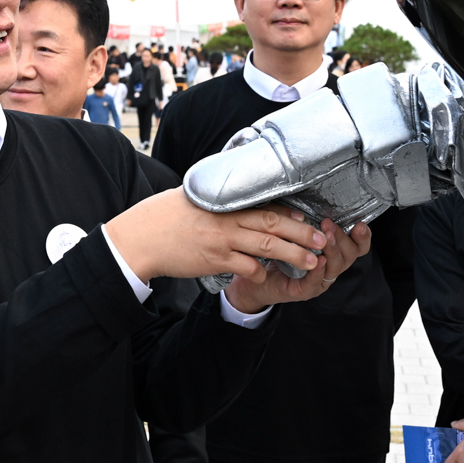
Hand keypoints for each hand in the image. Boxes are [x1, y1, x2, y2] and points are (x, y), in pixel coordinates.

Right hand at [106, 189, 343, 284]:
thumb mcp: (194, 196)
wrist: (141, 237)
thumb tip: (235, 187)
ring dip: (292, 254)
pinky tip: (269, 275)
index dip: (289, 211)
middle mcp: (227, 219)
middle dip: (301, 232)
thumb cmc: (166, 215)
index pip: (265, 204)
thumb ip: (218, 195)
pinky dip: (260, 271)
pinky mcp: (215, 261)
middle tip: (321, 238)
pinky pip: (246, 267)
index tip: (307, 215)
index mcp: (225, 201)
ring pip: (267, 247)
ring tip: (311, 260)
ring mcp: (222, 240)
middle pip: (273, 224)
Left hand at [222, 216, 367, 315]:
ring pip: (335, 268)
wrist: (255, 279)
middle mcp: (330, 268)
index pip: (357, 246)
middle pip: (350, 255)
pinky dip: (318, 271)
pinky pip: (316, 283)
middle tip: (329, 225)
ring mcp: (319, 281)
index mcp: (332, 253)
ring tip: (325, 238)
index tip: (360, 224)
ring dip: (332, 251)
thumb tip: (314, 199)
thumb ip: (307, 221)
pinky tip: (317, 260)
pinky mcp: (304, 291)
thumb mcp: (294, 232)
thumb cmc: (276, 252)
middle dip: (343, 238)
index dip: (363, 237)